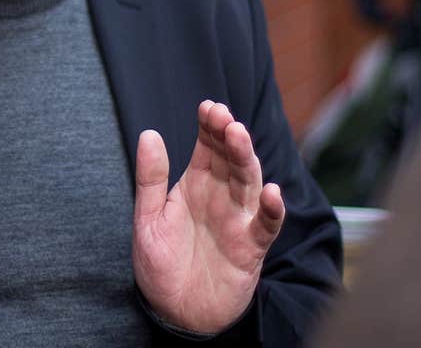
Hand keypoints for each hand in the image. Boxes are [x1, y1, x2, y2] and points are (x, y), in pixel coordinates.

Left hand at [132, 100, 284, 333]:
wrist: (176, 312)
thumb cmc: (161, 264)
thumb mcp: (148, 218)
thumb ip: (151, 178)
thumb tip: (149, 133)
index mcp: (196, 184)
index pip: (208, 147)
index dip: (209, 126)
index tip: (207, 107)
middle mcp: (221, 196)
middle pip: (231, 159)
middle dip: (228, 136)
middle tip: (223, 117)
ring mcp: (239, 219)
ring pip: (249, 182)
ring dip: (246, 159)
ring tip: (239, 137)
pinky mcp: (252, 247)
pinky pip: (266, 225)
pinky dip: (272, 210)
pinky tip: (272, 194)